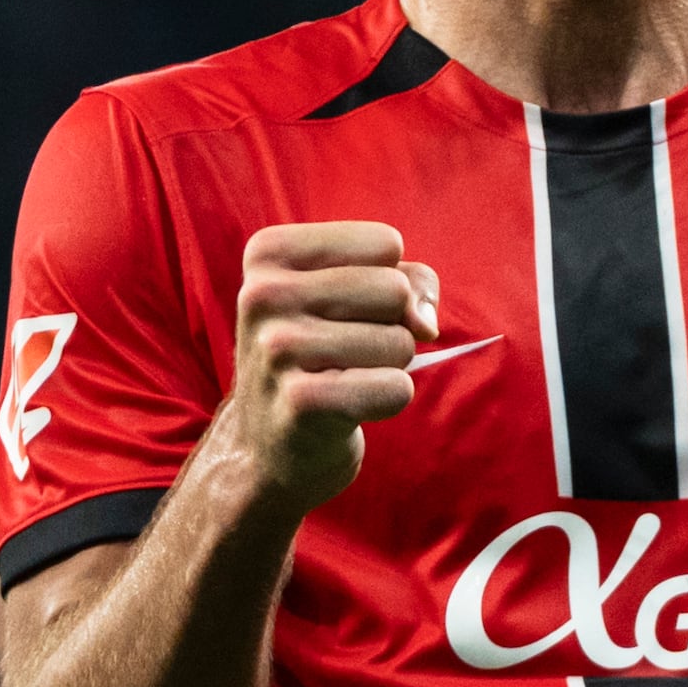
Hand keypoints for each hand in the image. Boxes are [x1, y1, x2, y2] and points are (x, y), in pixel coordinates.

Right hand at [224, 223, 420, 518]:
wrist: (269, 442)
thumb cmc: (324, 352)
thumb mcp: (359, 295)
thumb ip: (412, 283)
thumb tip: (425, 325)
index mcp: (269, 254)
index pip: (386, 244)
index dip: (386, 282)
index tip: (344, 311)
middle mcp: (262, 295)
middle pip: (395, 290)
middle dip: (392, 326)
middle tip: (348, 351)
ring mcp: (277, 349)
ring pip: (401, 340)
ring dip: (389, 366)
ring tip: (345, 378)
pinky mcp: (302, 403)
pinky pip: (396, 388)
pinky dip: (389, 400)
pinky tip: (350, 408)